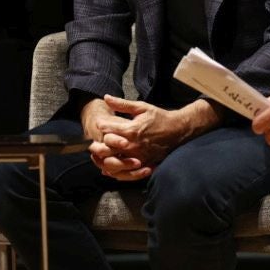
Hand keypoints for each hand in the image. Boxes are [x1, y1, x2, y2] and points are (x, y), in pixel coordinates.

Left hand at [81, 95, 208, 179]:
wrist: (178, 130)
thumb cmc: (159, 118)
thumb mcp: (142, 107)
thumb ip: (122, 104)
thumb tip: (106, 97)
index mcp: (132, 130)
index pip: (108, 130)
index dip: (101, 126)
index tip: (99, 124)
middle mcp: (133, 145)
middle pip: (107, 149)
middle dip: (97, 145)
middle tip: (92, 142)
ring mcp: (138, 157)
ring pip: (114, 162)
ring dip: (104, 159)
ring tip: (97, 155)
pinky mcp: (143, 164)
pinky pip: (125, 172)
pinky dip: (115, 170)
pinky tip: (108, 166)